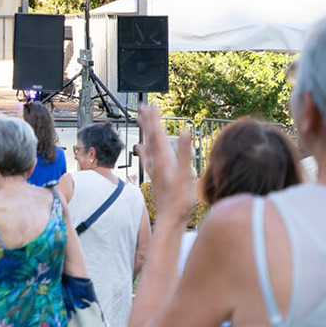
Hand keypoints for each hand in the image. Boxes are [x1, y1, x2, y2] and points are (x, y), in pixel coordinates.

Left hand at [136, 104, 195, 223]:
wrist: (169, 220)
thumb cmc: (179, 201)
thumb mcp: (185, 175)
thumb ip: (184, 153)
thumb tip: (184, 132)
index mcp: (164, 160)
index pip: (157, 135)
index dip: (154, 120)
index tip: (151, 106)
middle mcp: (157, 163)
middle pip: (150, 138)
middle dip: (147, 122)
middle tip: (142, 107)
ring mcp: (156, 171)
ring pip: (148, 146)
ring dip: (145, 132)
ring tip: (140, 121)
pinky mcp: (156, 178)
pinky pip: (149, 159)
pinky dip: (144, 150)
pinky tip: (140, 148)